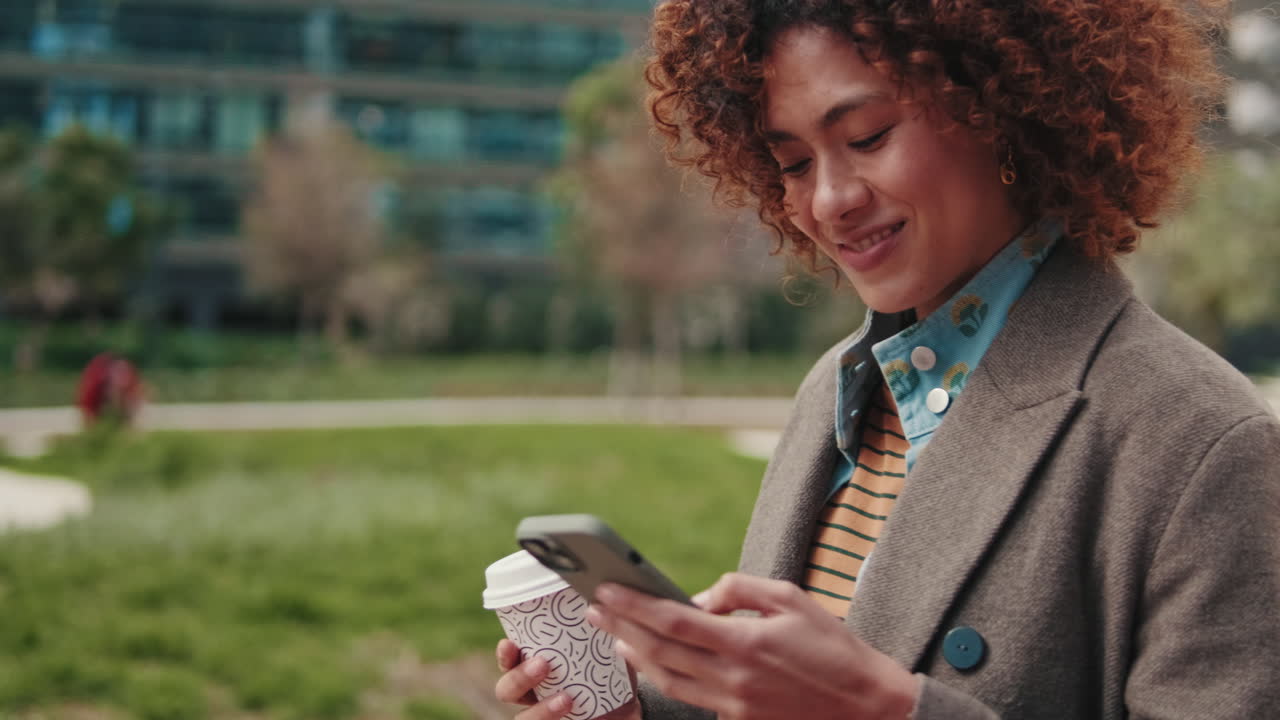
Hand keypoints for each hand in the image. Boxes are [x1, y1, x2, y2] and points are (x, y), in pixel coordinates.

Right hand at [493, 638, 641, 719]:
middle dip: (519, 678)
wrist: (624, 702)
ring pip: (523, 718)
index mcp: (533, 667)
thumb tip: (602, 604)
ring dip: (541, 709)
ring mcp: (542, 714)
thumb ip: (595, 630)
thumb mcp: (600, 647)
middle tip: (543, 664)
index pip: (509, 661)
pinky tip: (579, 712)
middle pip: (507, 690)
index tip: (509, 643)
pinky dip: (556, 719)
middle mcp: (532, 693)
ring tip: (567, 698)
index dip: (505, 655)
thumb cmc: (604, 668)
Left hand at [585, 573, 919, 719]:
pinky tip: (654, 660)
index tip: (605, 590)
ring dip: (635, 656)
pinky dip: (665, 677)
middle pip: (659, 652)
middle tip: (594, 608)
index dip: (633, 606)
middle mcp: (732, 677)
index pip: (673, 620)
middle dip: (620, 628)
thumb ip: (740, 589)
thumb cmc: (831, 645)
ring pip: (667, 681)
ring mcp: (732, 705)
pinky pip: (691, 697)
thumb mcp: (791, 598)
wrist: (866, 705)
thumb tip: (700, 595)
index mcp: (744, 642)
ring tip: (613, 635)